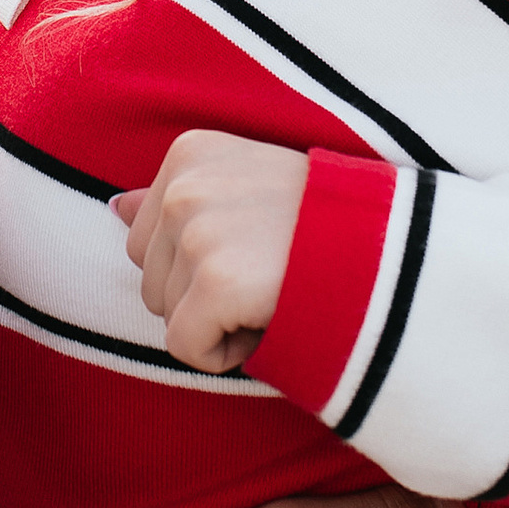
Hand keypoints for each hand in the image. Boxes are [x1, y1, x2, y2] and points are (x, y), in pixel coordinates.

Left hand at [115, 130, 310, 372]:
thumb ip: (179, 195)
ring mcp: (198, 232)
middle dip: (203, 295)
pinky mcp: (217, 282)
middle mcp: (185, 185)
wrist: (394, 249)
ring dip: (217, 322)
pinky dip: (226, 354)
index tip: (260, 247)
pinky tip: (270, 318)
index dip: (202, 263)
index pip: (146, 241)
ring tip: (276, 290)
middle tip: (271, 275)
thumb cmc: (324, 225)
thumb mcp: (246, 185)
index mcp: (189, 153)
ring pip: (166, 317)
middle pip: (150, 281)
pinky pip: (187, 349)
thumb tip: (114, 208)